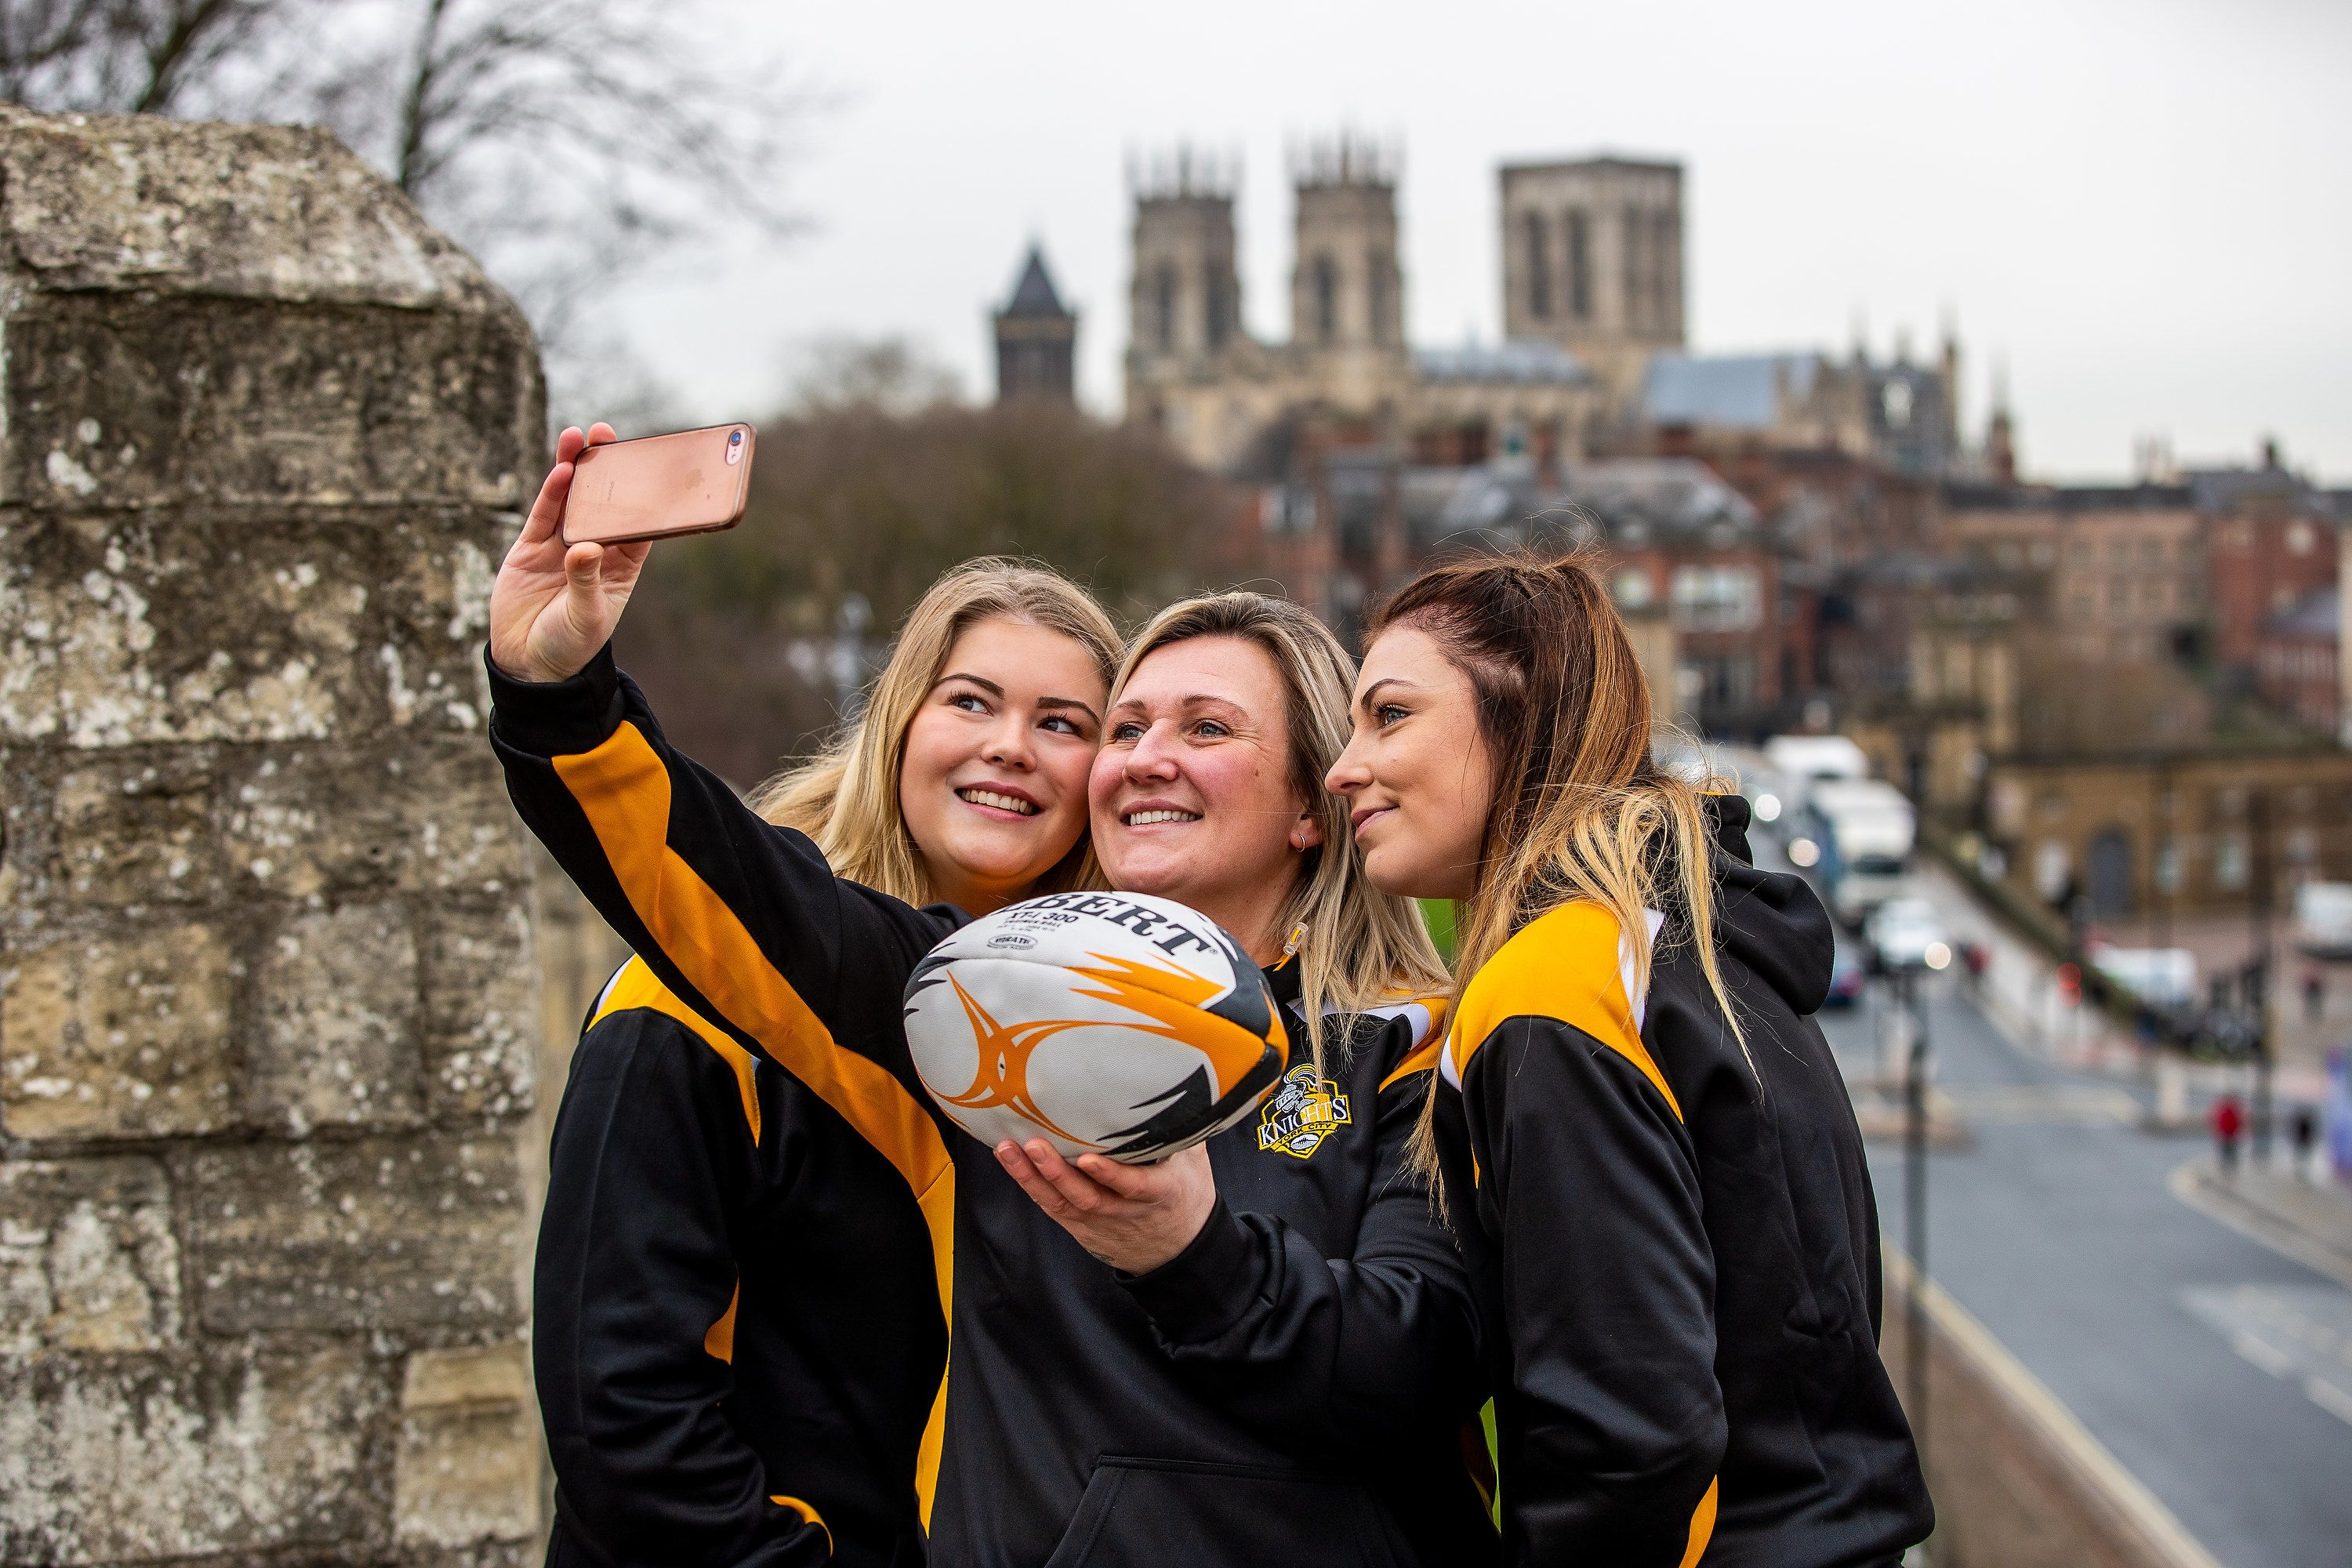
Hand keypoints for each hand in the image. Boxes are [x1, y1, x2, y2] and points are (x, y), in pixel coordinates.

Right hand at [487, 422, 651, 683]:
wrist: (528, 664)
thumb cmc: (570, 645)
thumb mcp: (586, 617)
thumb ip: (586, 581)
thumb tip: (585, 548)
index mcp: (620, 566)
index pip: (636, 524)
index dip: (642, 495)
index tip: (648, 465)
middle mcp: (592, 549)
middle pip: (601, 502)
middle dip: (604, 470)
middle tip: (608, 435)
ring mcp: (559, 546)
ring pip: (569, 500)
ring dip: (574, 469)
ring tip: (579, 437)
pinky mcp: (530, 549)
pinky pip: (543, 515)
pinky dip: (551, 493)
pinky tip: (561, 469)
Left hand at [995, 1139, 1216, 1275]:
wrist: (1178, 1252)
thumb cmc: (1186, 1195)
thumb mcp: (1195, 1163)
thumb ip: (1182, 1130)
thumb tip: (1177, 1084)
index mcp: (1161, 1193)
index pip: (1135, 1187)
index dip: (1110, 1175)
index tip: (1087, 1159)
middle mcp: (1126, 1212)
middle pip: (1087, 1197)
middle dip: (1057, 1172)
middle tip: (1034, 1144)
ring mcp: (1100, 1223)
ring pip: (1063, 1203)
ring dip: (1032, 1177)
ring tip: (1007, 1149)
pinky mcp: (1081, 1228)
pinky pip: (1053, 1208)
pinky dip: (1030, 1185)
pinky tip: (1010, 1161)